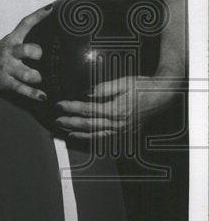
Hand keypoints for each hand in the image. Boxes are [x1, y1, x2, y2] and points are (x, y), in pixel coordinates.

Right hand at [0, 6, 50, 101]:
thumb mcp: (6, 44)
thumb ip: (23, 42)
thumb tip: (45, 40)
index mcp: (11, 41)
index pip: (25, 24)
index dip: (37, 15)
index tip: (50, 8)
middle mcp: (9, 53)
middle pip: (25, 49)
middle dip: (36, 52)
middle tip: (40, 56)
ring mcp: (7, 68)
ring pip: (25, 73)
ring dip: (36, 77)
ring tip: (40, 78)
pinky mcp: (5, 82)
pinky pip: (21, 88)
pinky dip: (33, 93)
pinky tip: (42, 96)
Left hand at [54, 75, 173, 140]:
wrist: (163, 95)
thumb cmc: (143, 86)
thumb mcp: (123, 82)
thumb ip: (104, 88)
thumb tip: (87, 94)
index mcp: (116, 110)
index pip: (87, 110)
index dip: (71, 108)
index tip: (59, 105)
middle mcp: (119, 123)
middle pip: (88, 125)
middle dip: (70, 122)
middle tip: (56, 120)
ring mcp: (123, 130)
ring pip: (95, 135)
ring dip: (78, 133)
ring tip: (64, 131)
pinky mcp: (126, 133)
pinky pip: (105, 138)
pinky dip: (92, 138)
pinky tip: (83, 137)